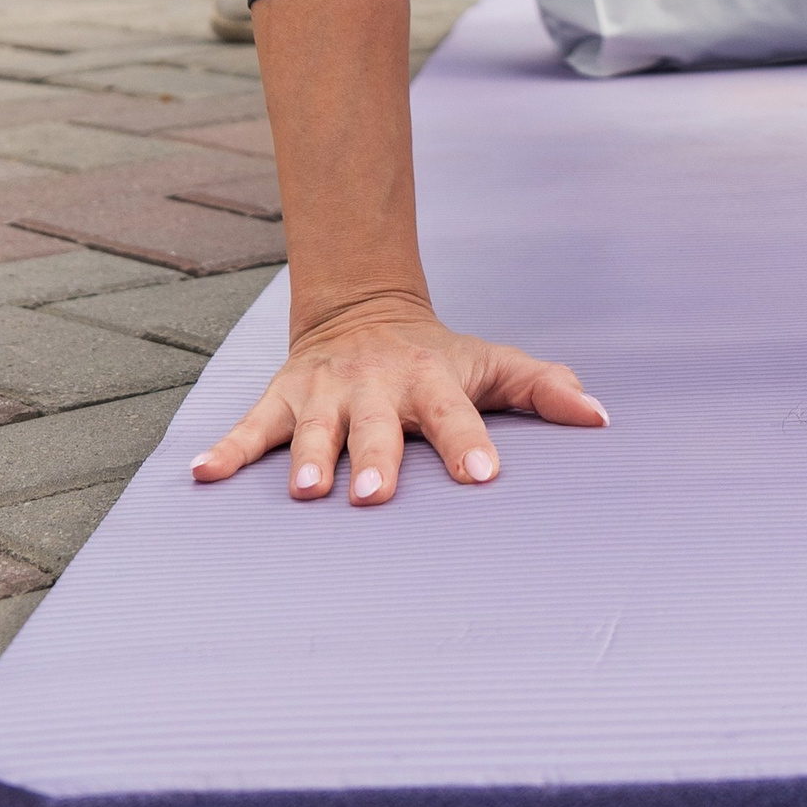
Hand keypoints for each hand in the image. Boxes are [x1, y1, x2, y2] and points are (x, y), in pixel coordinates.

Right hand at [190, 291, 607, 502]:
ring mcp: (326, 392)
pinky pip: (251, 426)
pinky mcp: (283, 398)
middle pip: (378, 426)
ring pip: (315, 427)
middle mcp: (376, 385)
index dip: (471, 444)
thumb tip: (603, 417)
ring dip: (308, 457)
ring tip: (306, 492)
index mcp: (431, 380)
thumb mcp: (492, 364)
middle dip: (377, 459)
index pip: (456, 415)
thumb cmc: (440, 358)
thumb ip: (544, 388)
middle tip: (374, 495)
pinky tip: (203, 477)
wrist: (364, 311)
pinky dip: (227, 450)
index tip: (485, 478)